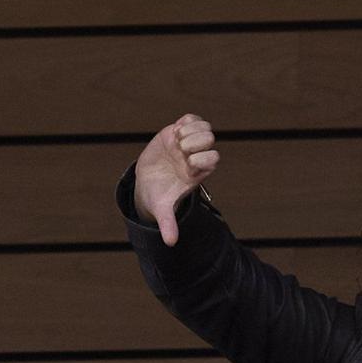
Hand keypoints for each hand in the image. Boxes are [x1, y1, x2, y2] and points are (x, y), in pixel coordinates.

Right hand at [132, 113, 220, 246]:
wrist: (148, 181)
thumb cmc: (159, 195)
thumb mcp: (162, 209)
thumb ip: (168, 223)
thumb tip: (170, 244)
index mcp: (198, 172)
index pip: (213, 158)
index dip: (202, 159)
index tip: (186, 166)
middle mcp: (197, 156)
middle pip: (210, 139)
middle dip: (195, 142)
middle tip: (180, 150)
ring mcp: (190, 142)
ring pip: (204, 127)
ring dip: (189, 130)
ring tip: (176, 141)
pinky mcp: (180, 130)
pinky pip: (191, 118)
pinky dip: (184, 122)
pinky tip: (174, 132)